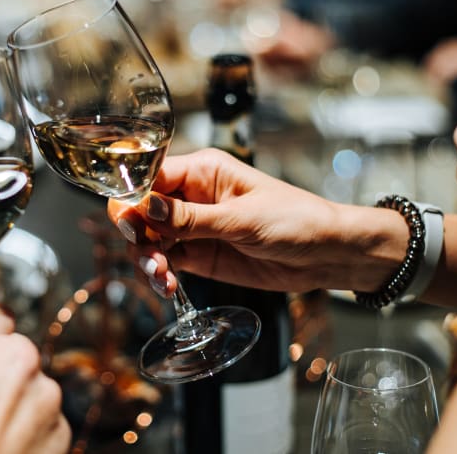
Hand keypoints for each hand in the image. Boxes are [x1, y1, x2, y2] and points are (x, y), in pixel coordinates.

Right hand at [107, 148, 404, 297]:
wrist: (327, 254)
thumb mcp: (243, 220)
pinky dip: (159, 273)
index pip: (150, 176)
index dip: (132, 196)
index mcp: (202, 171)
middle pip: (141, 209)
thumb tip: (145, 207)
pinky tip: (167, 285)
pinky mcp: (199, 255)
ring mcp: (193, 227)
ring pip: (148, 238)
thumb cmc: (295, 221)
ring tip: (161, 276)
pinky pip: (166, 261)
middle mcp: (191, 197)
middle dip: (135, 232)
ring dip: (145, 257)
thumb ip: (192, 219)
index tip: (128, 222)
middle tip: (148, 254)